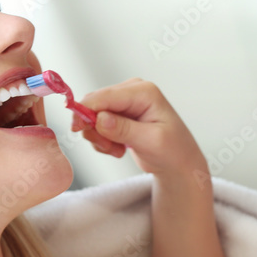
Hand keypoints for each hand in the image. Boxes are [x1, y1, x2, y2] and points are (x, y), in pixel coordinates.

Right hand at [74, 78, 206, 176]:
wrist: (178, 164)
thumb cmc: (174, 151)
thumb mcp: (151, 141)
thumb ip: (124, 129)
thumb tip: (99, 119)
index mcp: (144, 92)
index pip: (104, 96)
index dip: (86, 110)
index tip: (77, 129)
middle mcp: (132, 92)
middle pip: (94, 103)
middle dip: (95, 129)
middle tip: (109, 148)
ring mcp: (124, 103)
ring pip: (92, 116)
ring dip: (99, 138)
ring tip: (117, 150)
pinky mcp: (118, 115)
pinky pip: (96, 125)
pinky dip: (102, 141)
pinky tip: (118, 149)